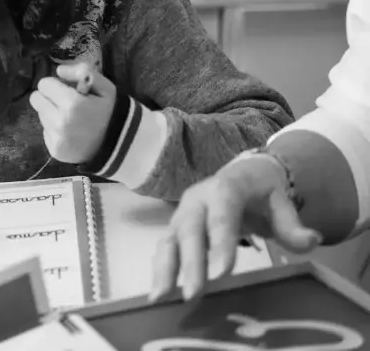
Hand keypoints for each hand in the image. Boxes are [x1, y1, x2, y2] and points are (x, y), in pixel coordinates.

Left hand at [28, 64, 115, 163]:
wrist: (121, 146)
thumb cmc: (111, 112)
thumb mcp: (105, 87)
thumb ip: (83, 71)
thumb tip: (59, 71)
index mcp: (71, 103)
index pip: (44, 84)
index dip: (56, 84)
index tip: (68, 90)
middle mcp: (59, 122)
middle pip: (36, 99)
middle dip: (49, 98)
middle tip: (66, 103)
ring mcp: (56, 139)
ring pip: (41, 115)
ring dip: (52, 113)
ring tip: (72, 119)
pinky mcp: (54, 151)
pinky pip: (45, 132)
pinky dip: (55, 130)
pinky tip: (72, 132)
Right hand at [150, 153, 319, 299]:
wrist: (242, 174)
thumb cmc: (262, 192)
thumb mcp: (282, 201)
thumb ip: (293, 224)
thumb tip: (311, 240)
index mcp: (225, 188)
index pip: (222, 216)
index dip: (220, 244)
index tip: (221, 274)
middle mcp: (197, 199)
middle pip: (190, 229)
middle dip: (190, 263)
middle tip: (193, 293)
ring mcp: (183, 213)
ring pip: (169, 238)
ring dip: (165, 268)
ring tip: (161, 296)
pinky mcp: (176, 227)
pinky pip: (165, 246)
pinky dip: (160, 268)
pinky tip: (159, 292)